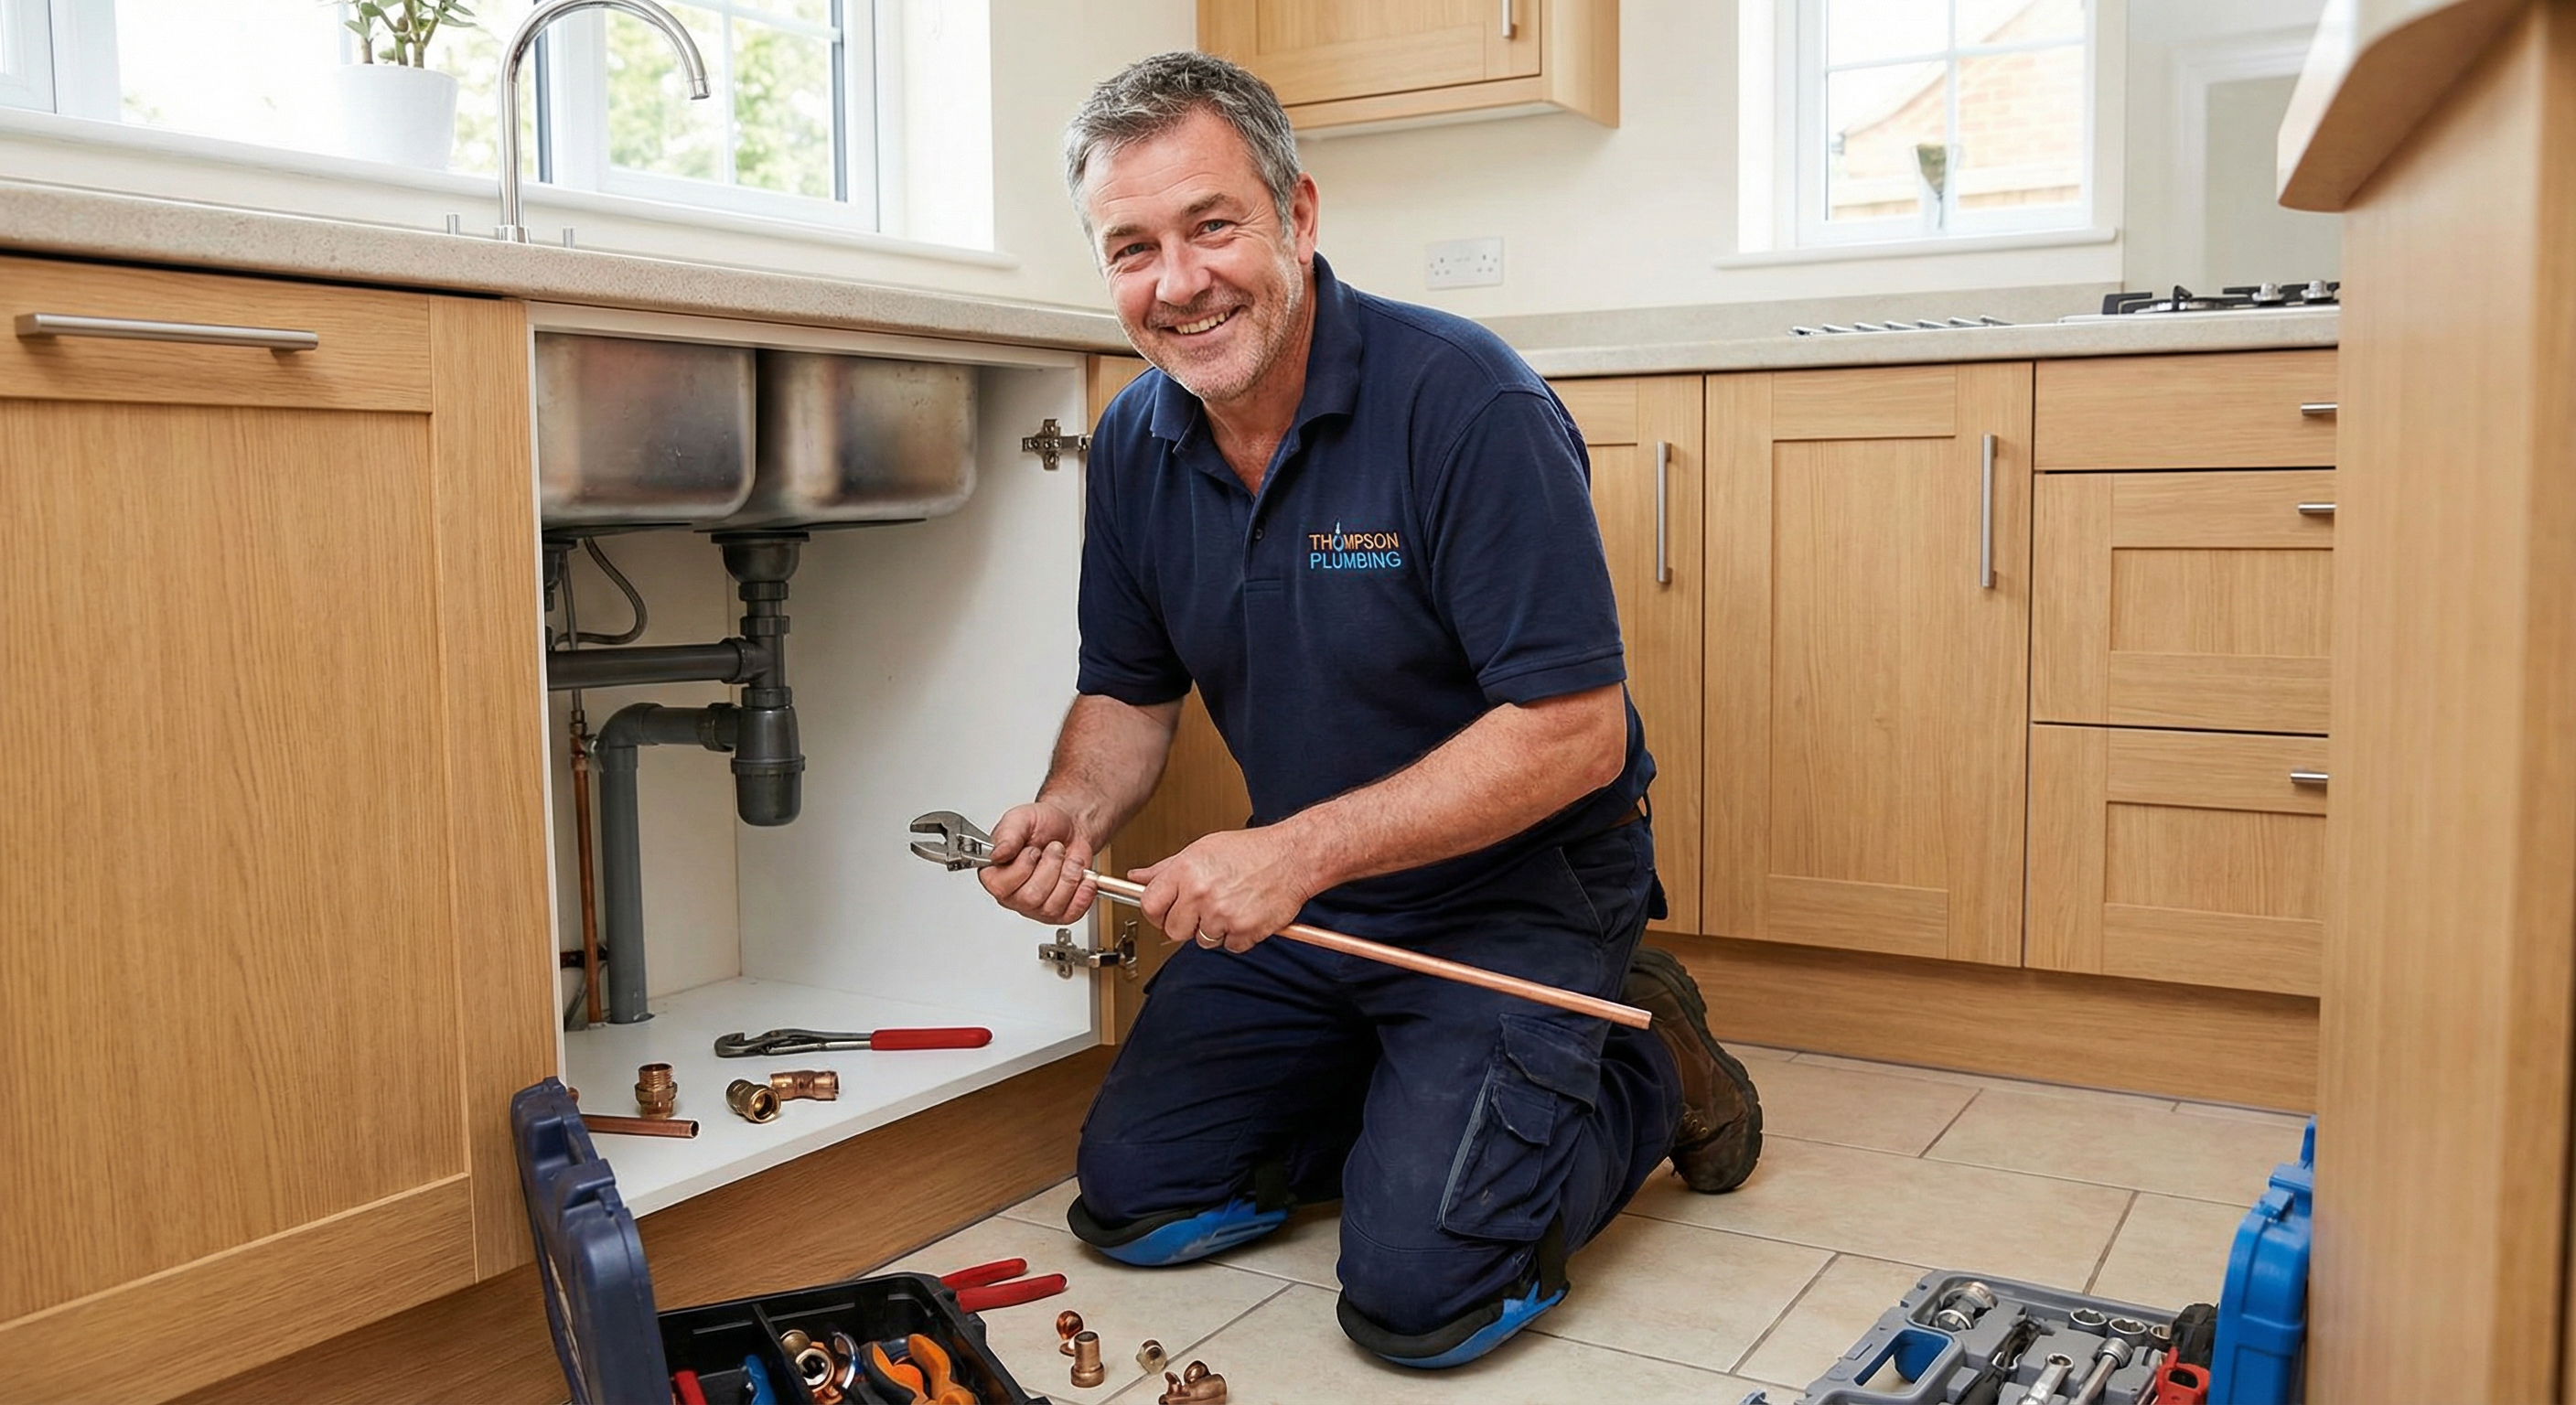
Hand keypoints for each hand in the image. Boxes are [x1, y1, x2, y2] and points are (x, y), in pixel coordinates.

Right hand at [978, 801, 1099, 924]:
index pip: (1000, 886)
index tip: (1032, 850)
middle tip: (1055, 850)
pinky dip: (1082, 895)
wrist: (1071, 828)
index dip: (1022, 866)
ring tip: (1069, 861)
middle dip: (1051, 867)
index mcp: (996, 873)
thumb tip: (997, 854)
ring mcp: (1036, 907)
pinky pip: (1071, 914)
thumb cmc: (1044, 825)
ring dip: (1068, 877)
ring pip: (1052, 906)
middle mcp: (1013, 895)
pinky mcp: (1060, 912)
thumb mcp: (1021, 819)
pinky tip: (1084, 879)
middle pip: (1031, 897)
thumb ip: (1007, 836)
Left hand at [1131, 829, 1316, 954]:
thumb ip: (1166, 868)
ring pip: (1202, 941)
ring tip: (1229, 905)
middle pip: (1173, 930)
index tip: (1164, 912)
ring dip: (1214, 930)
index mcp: (1186, 871)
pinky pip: (1230, 946)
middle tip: (1202, 909)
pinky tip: (1245, 913)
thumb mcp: (1202, 849)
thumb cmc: (1251, 850)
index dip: (1156, 913)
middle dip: (1186, 924)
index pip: (1150, 906)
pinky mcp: (1244, 931)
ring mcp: (1223, 914)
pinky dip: (1238, 936)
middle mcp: (1202, 893)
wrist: (1293, 856)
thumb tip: (1137, 877)